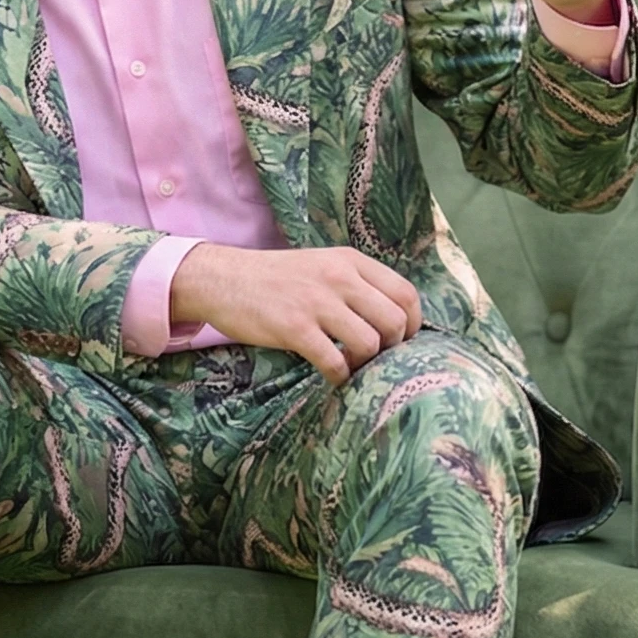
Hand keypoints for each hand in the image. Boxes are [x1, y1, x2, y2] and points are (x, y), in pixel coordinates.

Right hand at [169, 243, 422, 385]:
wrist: (224, 279)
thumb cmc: (278, 278)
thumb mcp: (323, 265)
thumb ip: (357, 284)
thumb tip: (394, 320)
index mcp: (351, 261)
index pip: (406, 294)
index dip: (413, 325)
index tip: (402, 341)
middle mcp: (339, 277)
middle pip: (395, 321)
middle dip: (393, 347)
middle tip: (375, 357)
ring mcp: (317, 302)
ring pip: (370, 343)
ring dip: (366, 363)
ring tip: (352, 366)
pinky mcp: (295, 328)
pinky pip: (335, 362)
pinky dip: (340, 376)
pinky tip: (332, 375)